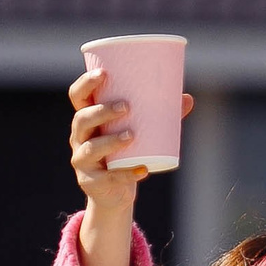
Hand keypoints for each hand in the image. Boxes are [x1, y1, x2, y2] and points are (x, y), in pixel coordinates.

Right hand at [68, 70, 193, 265]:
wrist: (114, 193)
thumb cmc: (125, 153)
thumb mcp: (138, 132)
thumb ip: (160, 116)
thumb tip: (187, 99)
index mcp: (87, 119)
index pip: (77, 96)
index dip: (86, 83)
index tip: (104, 73)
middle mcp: (79, 137)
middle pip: (82, 119)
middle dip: (102, 111)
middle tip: (126, 107)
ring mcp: (82, 161)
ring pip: (91, 148)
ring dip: (111, 140)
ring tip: (131, 135)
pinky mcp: (91, 182)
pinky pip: (108, 178)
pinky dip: (127, 174)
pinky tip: (142, 170)